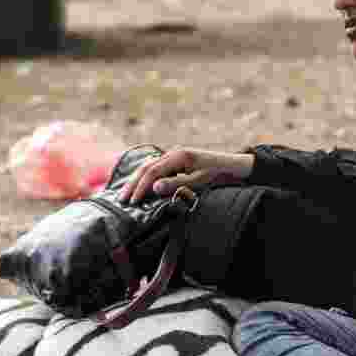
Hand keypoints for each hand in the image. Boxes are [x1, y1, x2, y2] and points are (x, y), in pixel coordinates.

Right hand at [118, 148, 253, 204]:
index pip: (152, 172)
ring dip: (136, 180)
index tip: (133, 202)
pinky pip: (156, 167)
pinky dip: (145, 177)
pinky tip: (139, 185)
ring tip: (125, 194)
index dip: (140, 187)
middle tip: (122, 200)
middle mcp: (173, 153)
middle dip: (133, 184)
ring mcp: (174, 156)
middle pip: (146, 167)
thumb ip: (177, 183)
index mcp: (179, 155)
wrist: (234, 165)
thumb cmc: (219, 173)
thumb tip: (154, 186)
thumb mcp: (200, 180)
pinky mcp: (176, 161)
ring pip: (148, 166)